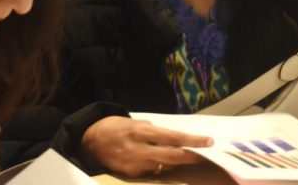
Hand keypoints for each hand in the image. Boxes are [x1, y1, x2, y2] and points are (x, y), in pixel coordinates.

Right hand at [80, 115, 211, 175]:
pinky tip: (167, 160)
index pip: (173, 138)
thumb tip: (173, 139)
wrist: (88, 142)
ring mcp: (134, 165)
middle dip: (192, 156)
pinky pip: (152, 170)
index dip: (192, 141)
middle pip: (172, 156)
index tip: (208, 142)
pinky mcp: (130, 175)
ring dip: (178, 160)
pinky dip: (161, 164)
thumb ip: (154, 132)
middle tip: (206, 154)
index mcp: (140, 132)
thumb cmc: (115, 127)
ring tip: (190, 154)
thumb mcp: (134, 122)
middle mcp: (138, 150)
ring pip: (164, 165)